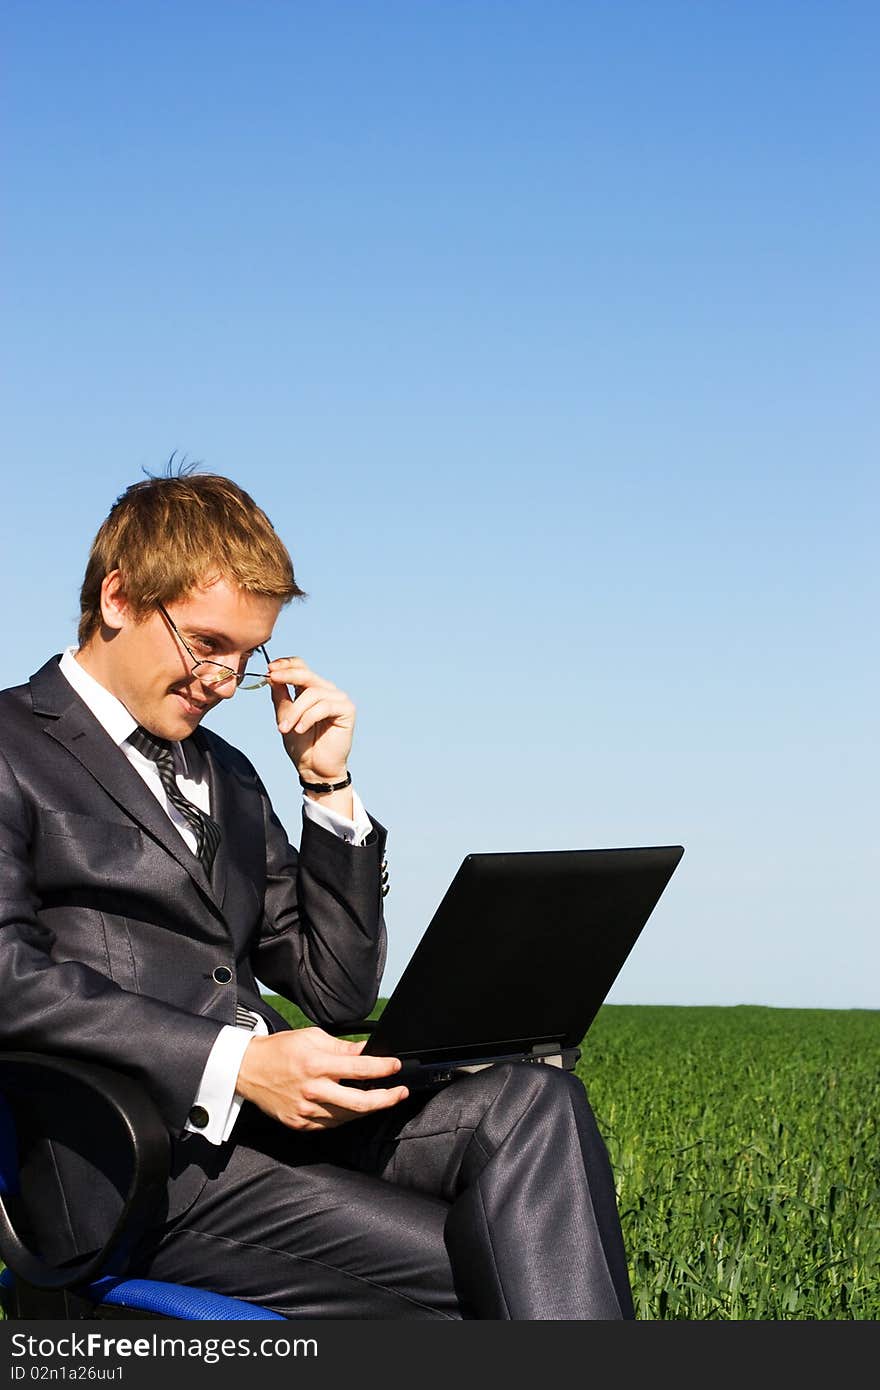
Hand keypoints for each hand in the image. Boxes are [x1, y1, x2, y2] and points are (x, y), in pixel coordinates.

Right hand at [235, 1027, 407, 1130]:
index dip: (382, 1068)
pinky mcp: (300, 1123)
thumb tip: (367, 1050)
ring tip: (380, 1099)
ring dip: (368, 1109)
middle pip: (359, 1102)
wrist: (247, 1070)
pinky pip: (331, 1124)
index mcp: (316, 1064)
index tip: (396, 1066)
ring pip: (348, 1116)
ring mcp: (306, 1111)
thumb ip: (342, 1047)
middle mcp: (312, 1090)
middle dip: (386, 1099)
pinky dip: (346, 1116)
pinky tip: (353, 1108)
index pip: (359, 1068)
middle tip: (400, 1093)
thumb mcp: (312, 1038)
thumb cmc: (280, 1050)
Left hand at [267, 657, 354, 782]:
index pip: (301, 666)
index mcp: (312, 690)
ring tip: (284, 728)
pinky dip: (308, 718)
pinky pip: (323, 706)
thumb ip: (280, 696)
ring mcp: (338, 699)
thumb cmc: (301, 745)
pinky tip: (300, 729)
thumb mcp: (284, 717)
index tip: (270, 668)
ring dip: (295, 711)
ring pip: (312, 693)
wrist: (314, 769)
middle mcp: (327, 691)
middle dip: (287, 676)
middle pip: (306, 674)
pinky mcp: (347, 710)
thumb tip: (272, 675)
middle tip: (272, 679)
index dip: (286, 664)